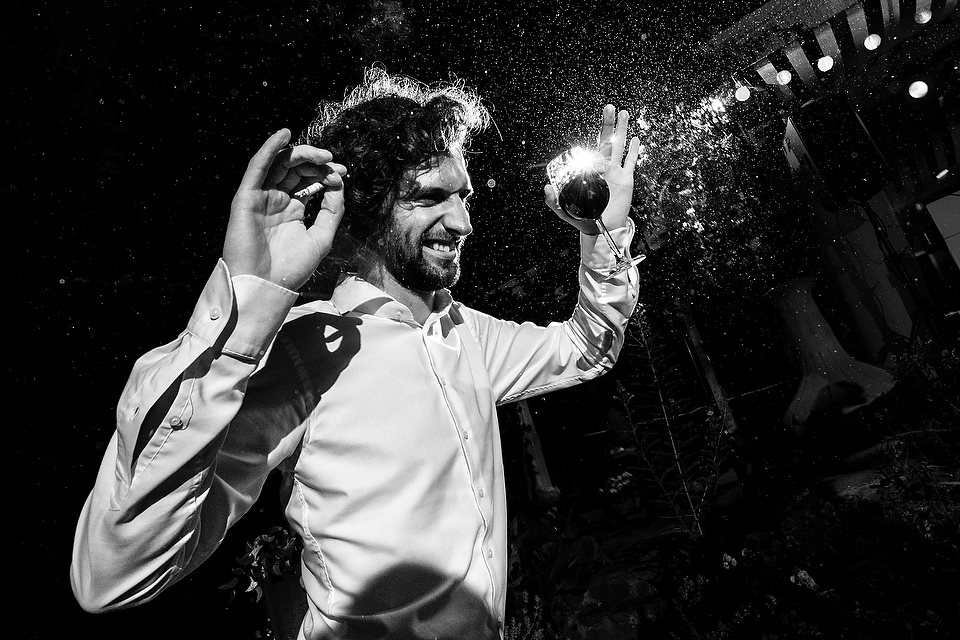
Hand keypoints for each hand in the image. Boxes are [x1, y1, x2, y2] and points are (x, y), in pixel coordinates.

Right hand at [223, 129, 345, 289]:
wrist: (265, 286)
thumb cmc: (290, 268)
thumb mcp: (321, 237)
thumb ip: (332, 211)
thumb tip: (338, 185)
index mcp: (292, 210)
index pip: (309, 181)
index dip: (325, 173)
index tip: (343, 172)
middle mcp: (275, 200)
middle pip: (295, 169)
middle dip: (316, 162)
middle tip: (334, 163)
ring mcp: (260, 197)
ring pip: (279, 164)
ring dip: (300, 153)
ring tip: (321, 154)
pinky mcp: (246, 197)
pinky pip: (257, 167)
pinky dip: (269, 149)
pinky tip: (284, 135)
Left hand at [544, 104, 639, 233]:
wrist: (601, 230)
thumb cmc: (583, 219)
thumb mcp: (564, 209)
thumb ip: (554, 200)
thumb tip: (546, 187)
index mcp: (590, 172)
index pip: (591, 152)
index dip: (591, 145)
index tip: (591, 141)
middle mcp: (603, 169)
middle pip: (607, 142)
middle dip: (608, 125)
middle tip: (609, 107)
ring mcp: (616, 173)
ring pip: (620, 147)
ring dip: (622, 130)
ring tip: (624, 113)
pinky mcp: (626, 180)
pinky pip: (631, 163)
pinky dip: (634, 152)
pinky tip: (637, 139)